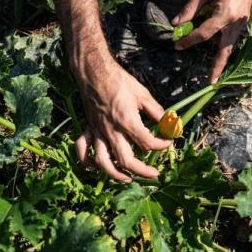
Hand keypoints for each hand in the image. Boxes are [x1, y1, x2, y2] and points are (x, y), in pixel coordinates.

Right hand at [73, 49, 170, 181]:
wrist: (95, 72)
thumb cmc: (119, 81)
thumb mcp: (143, 94)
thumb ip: (156, 112)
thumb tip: (168, 123)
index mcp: (127, 121)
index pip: (147, 143)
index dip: (161, 145)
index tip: (168, 142)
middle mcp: (111, 131)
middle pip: (126, 160)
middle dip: (142, 171)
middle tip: (154, 174)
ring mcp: (98, 131)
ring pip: (102, 161)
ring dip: (115, 174)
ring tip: (127, 178)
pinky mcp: (88, 128)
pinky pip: (82, 149)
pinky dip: (86, 161)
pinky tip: (95, 167)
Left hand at [172, 0, 251, 82]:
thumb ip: (190, 9)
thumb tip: (176, 23)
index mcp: (225, 14)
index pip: (203, 34)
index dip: (189, 40)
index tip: (177, 45)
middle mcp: (236, 21)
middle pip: (225, 49)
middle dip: (217, 66)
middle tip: (210, 81)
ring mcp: (243, 20)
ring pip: (231, 44)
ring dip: (222, 56)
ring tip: (214, 70)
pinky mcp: (245, 18)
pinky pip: (234, 36)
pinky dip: (226, 44)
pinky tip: (218, 47)